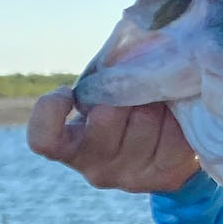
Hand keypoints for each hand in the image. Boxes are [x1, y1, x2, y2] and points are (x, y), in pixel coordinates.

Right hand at [26, 86, 199, 192]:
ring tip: (159, 100)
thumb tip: (131, 45)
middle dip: (124, 90)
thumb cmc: (124, 104)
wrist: (167, 140)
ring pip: (145, 121)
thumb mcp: (106, 87)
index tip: (67, 92)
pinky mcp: (164, 177)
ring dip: (156, 101)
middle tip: (133, 88)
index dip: (51, 111)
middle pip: (107, 116)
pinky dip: (177, 118)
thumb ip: (105, 71)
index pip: (45, 139)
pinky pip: (174, 136)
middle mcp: (95, 168)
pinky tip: (174, 116)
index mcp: (71, 144)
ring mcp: (129, 177)